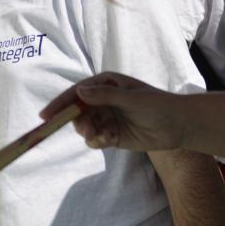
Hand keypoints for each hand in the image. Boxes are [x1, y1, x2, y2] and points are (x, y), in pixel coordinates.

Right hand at [40, 72, 185, 150]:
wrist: (179, 126)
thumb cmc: (157, 105)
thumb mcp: (131, 98)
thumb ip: (104, 96)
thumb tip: (78, 92)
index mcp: (104, 84)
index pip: (76, 93)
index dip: (60, 104)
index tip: (46, 116)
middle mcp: (102, 100)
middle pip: (77, 112)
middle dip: (78, 122)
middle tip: (86, 130)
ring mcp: (106, 118)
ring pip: (85, 127)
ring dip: (89, 133)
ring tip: (104, 136)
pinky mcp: (112, 135)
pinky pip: (95, 139)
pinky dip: (98, 141)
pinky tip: (111, 140)